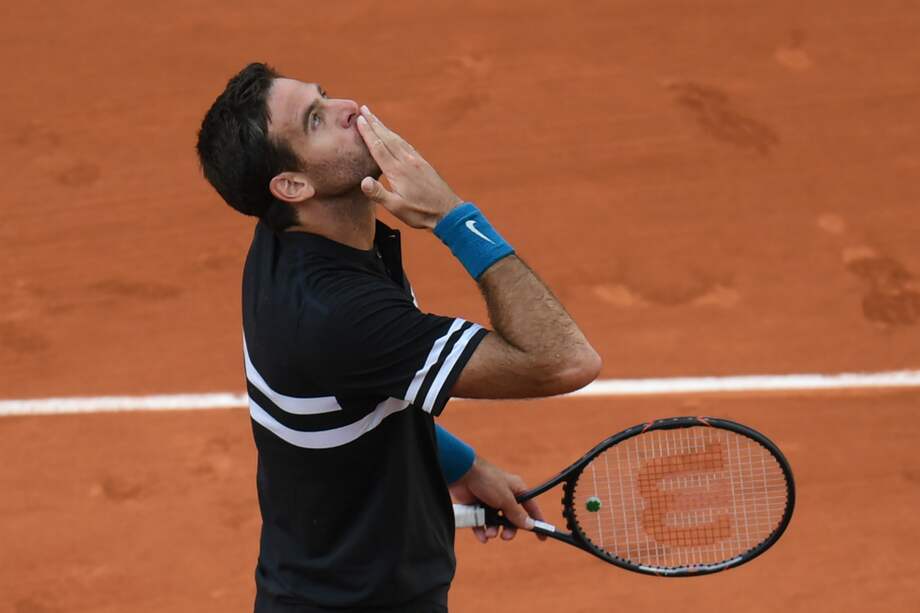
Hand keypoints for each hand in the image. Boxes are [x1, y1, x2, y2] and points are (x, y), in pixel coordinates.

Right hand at [355, 106, 462, 228]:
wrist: (448, 212)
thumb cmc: (421, 213)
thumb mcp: (397, 208)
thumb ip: (379, 194)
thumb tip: (363, 181)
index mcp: (397, 171)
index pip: (378, 147)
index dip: (367, 133)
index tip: (359, 119)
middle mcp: (406, 161)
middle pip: (387, 138)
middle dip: (374, 123)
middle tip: (364, 109)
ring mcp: (416, 161)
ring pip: (397, 139)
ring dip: (385, 127)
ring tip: (375, 118)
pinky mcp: (423, 163)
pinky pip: (406, 145)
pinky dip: (396, 137)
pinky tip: (395, 136)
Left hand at [448, 455, 546, 542]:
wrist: (461, 473)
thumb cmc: (487, 480)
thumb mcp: (505, 498)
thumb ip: (517, 513)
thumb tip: (530, 525)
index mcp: (516, 490)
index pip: (531, 508)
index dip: (537, 521)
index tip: (542, 537)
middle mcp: (504, 496)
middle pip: (512, 519)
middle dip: (509, 530)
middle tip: (505, 536)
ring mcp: (490, 502)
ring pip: (496, 523)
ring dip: (493, 531)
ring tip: (489, 534)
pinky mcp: (476, 507)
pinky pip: (482, 523)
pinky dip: (482, 531)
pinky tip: (481, 536)